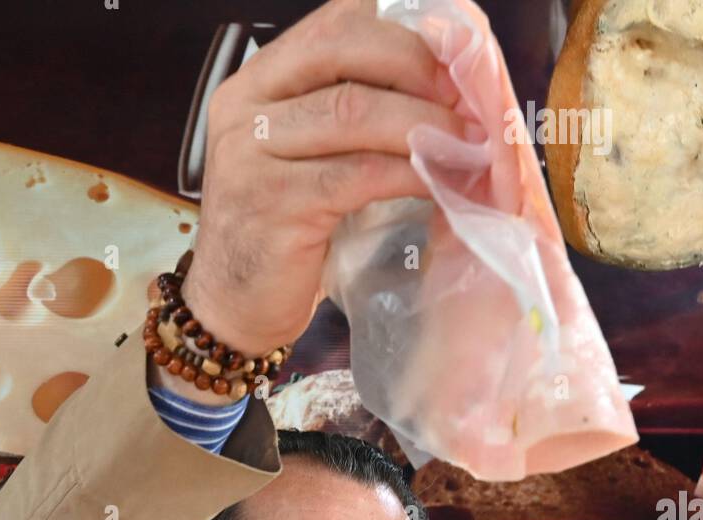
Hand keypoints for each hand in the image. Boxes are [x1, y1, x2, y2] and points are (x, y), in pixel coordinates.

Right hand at [182, 0, 461, 355]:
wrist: (234, 308)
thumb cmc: (282, 233)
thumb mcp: (306, 157)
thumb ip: (347, 114)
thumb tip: (444, 86)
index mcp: (257, 81)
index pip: (334, 22)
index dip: (404, 32)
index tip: (455, 58)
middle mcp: (245, 106)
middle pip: (345, 51)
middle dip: (419, 68)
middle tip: (469, 98)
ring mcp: (252, 155)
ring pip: (353, 110)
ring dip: (423, 123)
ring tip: (468, 142)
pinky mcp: (273, 205)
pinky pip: (357, 174)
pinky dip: (409, 173)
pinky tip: (440, 183)